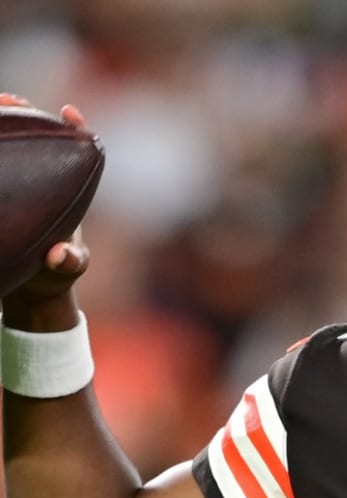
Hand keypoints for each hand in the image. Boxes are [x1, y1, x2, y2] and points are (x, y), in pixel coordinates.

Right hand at [0, 95, 90, 325]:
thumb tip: (59, 255)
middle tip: (16, 102)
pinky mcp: (1, 186)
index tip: (69, 113)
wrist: (30, 285)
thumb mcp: (68, 269)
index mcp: (68, 191)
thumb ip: (70, 263)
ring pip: (10, 142)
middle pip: (39, 136)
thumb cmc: (56, 273)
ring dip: (2, 120)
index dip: (74, 129)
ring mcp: (19, 181)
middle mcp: (44, 179)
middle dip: (27, 114)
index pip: (76, 152)